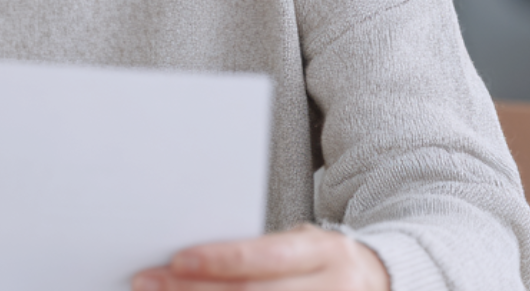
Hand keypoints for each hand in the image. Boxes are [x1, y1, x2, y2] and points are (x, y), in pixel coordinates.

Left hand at [132, 224, 388, 290]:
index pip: (264, 258)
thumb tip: (187, 258)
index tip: (176, 261)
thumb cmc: (321, 261)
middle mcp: (333, 289)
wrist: (378, 282)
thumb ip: (255, 252)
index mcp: (324, 253)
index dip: (218, 261)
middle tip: (151, 284)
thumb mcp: (299, 244)